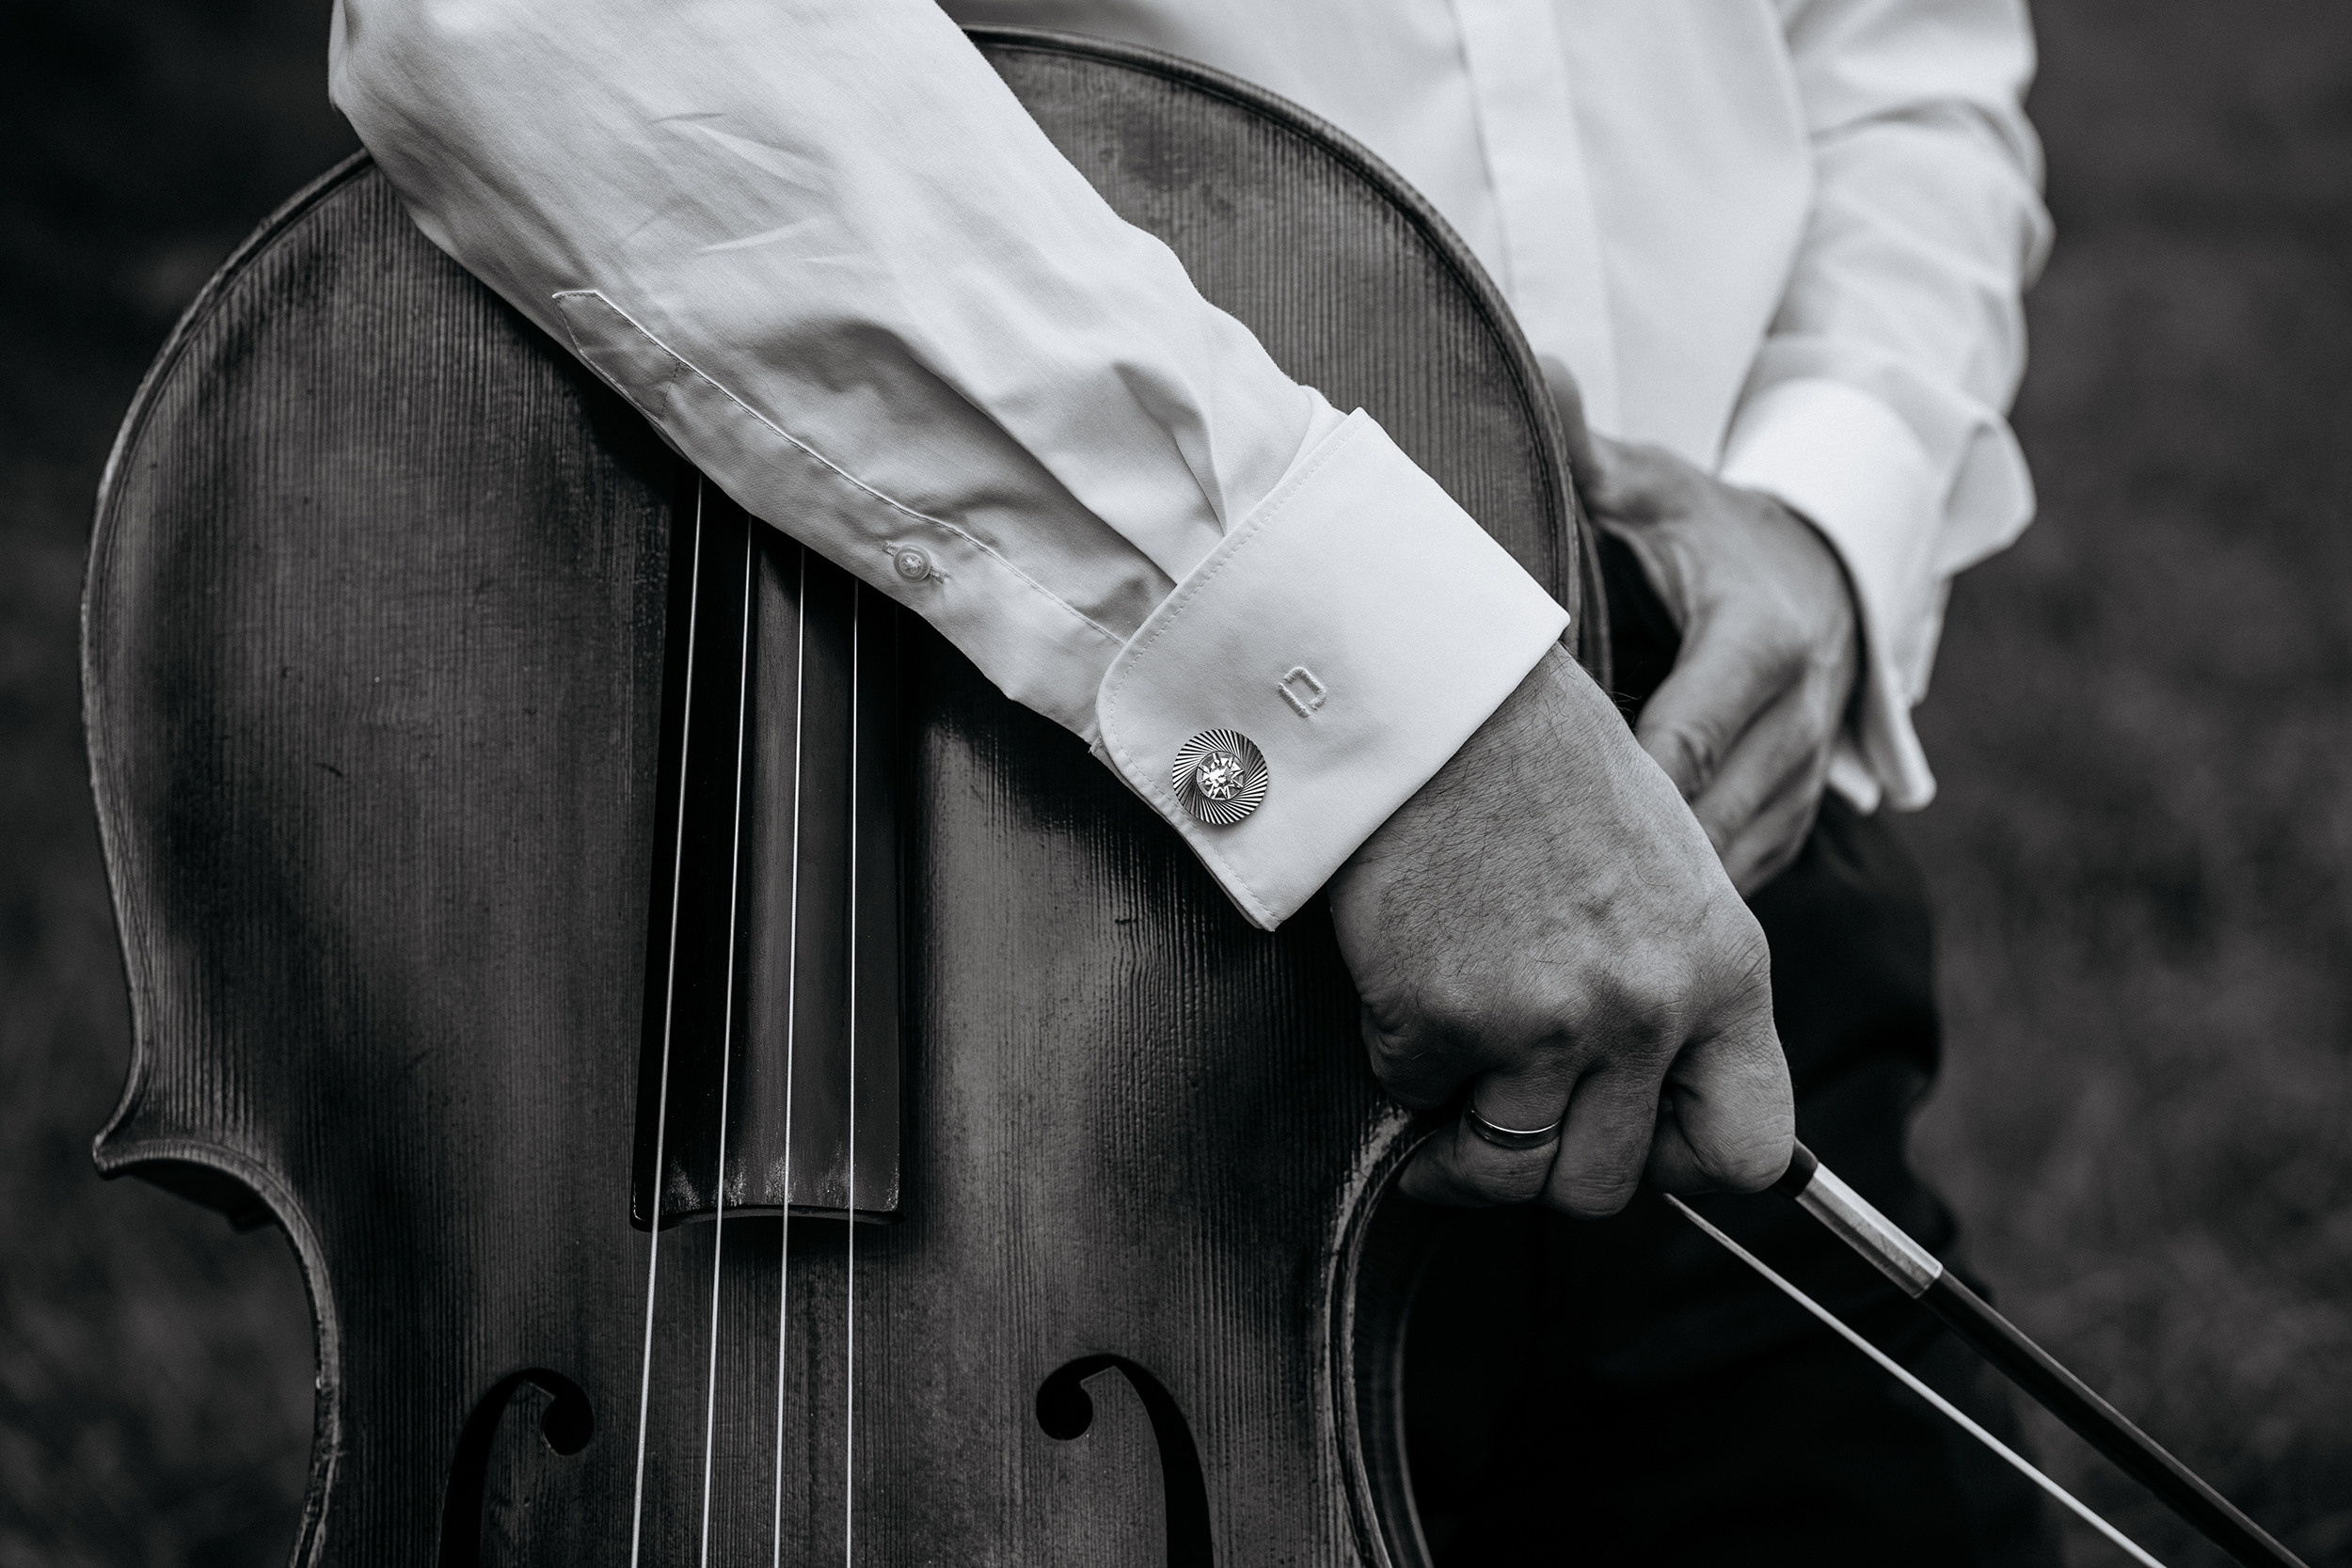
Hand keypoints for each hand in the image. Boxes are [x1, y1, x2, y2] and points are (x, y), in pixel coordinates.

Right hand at [1328, 644, 1793, 1214]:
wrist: (1442, 700)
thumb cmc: (1549, 768)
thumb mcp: (1671, 873)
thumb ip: (1680, 990)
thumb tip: (1644, 1102)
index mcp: (1725, 970)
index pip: (1748, 1150)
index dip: (1679, 1164)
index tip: (1626, 1141)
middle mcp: (1647, 1010)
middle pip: (1604, 1187)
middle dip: (1546, 1170)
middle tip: (1505, 1125)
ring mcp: (1542, 1021)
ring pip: (1505, 1174)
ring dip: (1462, 1153)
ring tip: (1440, 1115)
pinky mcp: (1439, 1017)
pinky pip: (1411, 1093)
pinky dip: (1400, 1059)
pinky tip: (1403, 994)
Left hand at [1560, 389, 1860, 894]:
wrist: (1818, 569)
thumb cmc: (1705, 530)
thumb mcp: (1654, 485)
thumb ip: (1588, 448)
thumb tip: (1535, 364)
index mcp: (1761, 639)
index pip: (1679, 744)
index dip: (1603, 795)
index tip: (1516, 825)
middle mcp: (1800, 718)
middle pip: (1701, 822)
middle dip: (1613, 863)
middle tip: (1509, 897)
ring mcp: (1806, 778)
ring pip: (1725, 866)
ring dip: (1645, 895)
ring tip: (1541, 921)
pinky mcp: (1798, 818)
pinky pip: (1738, 878)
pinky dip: (1677, 900)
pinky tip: (1596, 916)